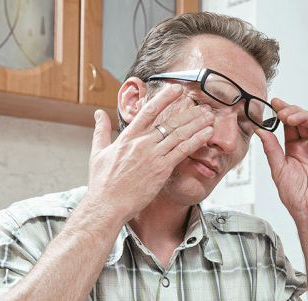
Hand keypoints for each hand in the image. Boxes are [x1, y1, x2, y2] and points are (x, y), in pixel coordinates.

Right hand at [87, 84, 213, 220]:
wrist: (107, 204)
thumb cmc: (102, 182)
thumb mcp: (98, 152)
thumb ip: (100, 131)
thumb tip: (98, 114)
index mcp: (127, 137)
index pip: (148, 110)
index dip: (165, 97)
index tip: (176, 89)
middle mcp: (142, 143)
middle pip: (170, 121)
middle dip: (189, 112)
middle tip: (203, 106)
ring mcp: (153, 156)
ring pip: (179, 134)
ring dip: (197, 124)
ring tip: (209, 116)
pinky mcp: (161, 170)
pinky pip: (183, 151)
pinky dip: (196, 140)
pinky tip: (207, 134)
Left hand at [256, 98, 307, 227]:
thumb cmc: (296, 197)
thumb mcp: (278, 169)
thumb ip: (271, 149)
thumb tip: (261, 130)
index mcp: (293, 150)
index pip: (288, 125)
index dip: (281, 112)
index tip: (273, 103)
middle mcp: (307, 146)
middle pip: (301, 120)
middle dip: (290, 111)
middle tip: (280, 112)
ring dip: (303, 115)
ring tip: (291, 118)